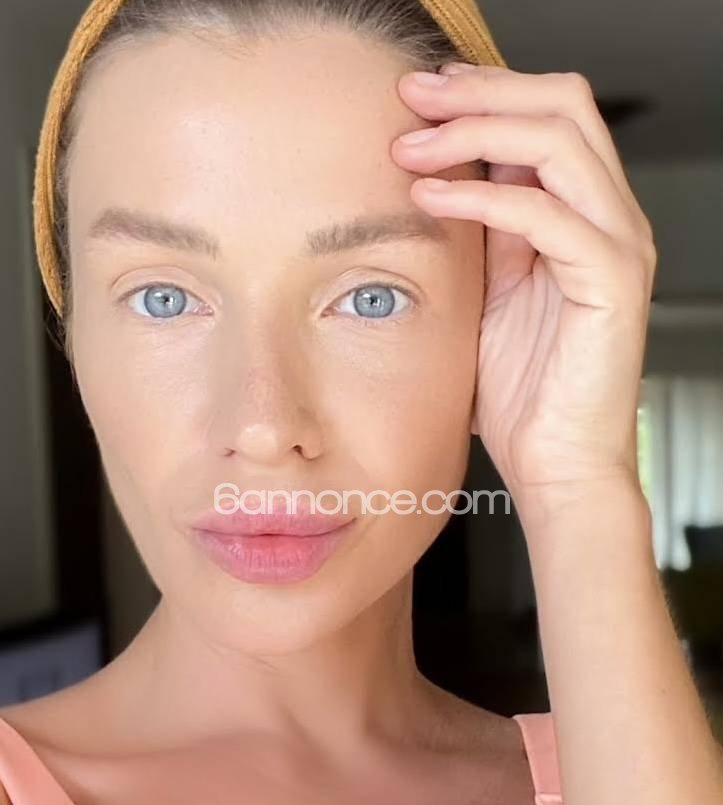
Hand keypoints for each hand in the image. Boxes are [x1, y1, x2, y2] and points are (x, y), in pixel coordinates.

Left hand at [390, 63, 656, 520]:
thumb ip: (483, 233)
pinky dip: (482, 194)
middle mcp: (609, 218)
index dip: (483, 92)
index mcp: (582, 215)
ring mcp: (616, 245)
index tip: (415, 96)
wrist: (556, 466)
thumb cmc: (522, 393)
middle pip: (561, 106)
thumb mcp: (490, 294)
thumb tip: (443, 173)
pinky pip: (545, 213)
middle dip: (479, 91)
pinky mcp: (610, 280)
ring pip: (559, 141)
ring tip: (409, 147)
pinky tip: (430, 196)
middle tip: (410, 97)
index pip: (547, 116)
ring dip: (475, 130)